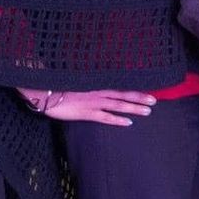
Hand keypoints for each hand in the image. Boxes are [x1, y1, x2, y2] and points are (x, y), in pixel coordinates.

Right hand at [16, 88, 156, 125]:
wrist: (44, 90)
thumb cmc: (58, 82)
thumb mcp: (76, 75)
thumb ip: (88, 77)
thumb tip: (96, 76)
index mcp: (96, 81)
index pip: (119, 83)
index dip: (133, 85)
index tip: (147, 86)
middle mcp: (98, 91)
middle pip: (123, 94)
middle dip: (140, 97)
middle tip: (155, 100)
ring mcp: (93, 102)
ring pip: (119, 105)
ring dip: (134, 107)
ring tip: (148, 111)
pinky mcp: (86, 113)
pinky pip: (105, 118)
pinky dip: (117, 120)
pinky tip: (129, 123)